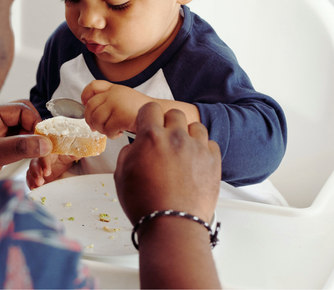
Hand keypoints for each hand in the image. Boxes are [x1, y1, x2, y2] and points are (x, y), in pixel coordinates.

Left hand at [0, 99, 52, 180]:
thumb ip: (19, 147)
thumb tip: (45, 143)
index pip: (23, 109)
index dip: (36, 123)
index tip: (45, 142)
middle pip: (27, 119)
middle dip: (39, 135)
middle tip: (46, 152)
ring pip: (26, 133)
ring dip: (37, 148)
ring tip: (43, 167)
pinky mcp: (1, 148)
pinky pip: (21, 145)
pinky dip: (30, 156)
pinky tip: (35, 169)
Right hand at [26, 154, 75, 188]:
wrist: (62, 162)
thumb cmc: (64, 156)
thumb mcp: (70, 155)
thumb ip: (73, 155)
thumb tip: (78, 154)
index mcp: (49, 151)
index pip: (44, 155)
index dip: (44, 163)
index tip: (47, 172)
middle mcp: (41, 158)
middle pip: (35, 163)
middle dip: (36, 173)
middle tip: (40, 182)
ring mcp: (37, 166)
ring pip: (31, 171)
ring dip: (32, 179)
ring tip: (35, 187)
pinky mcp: (36, 175)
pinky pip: (30, 178)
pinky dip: (31, 183)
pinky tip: (33, 188)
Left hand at [82, 81, 151, 137]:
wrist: (160, 115)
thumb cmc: (141, 111)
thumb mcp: (125, 99)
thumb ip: (110, 100)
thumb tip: (90, 114)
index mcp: (115, 88)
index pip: (93, 86)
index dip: (85, 96)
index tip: (85, 105)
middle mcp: (114, 93)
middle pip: (90, 106)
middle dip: (90, 120)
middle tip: (96, 127)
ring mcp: (117, 103)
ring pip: (96, 119)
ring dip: (101, 129)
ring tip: (111, 130)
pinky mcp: (121, 115)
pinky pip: (107, 129)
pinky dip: (111, 135)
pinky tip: (120, 133)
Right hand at [114, 102, 220, 224]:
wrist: (172, 225)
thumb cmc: (146, 204)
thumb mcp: (121, 175)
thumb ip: (128, 152)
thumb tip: (135, 146)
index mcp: (151, 137)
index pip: (151, 108)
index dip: (148, 116)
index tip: (149, 122)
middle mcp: (175, 137)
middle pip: (175, 113)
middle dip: (168, 123)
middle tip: (165, 138)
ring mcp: (196, 148)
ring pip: (196, 126)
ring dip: (188, 134)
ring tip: (182, 150)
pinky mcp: (212, 161)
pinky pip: (210, 143)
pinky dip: (203, 149)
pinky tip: (195, 161)